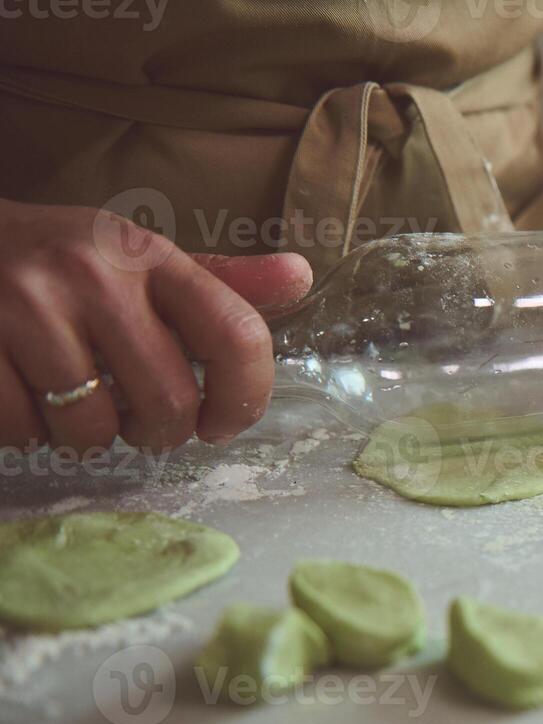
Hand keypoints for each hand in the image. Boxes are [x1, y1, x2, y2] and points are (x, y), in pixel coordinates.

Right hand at [0, 199, 312, 454]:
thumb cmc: (58, 262)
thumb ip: (216, 282)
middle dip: (158, 432)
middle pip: (170, 402)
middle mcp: (93, 274)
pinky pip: (26, 431)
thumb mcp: (136, 259)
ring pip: (93, 429)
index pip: (237, 334)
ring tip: (68, 397)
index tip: (223, 423)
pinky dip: (26, 431)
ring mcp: (27, 307)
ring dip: (85, 436)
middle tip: (135, 419)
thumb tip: (301, 276)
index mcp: (148, 255)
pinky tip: (20, 392)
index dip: (245, 397)